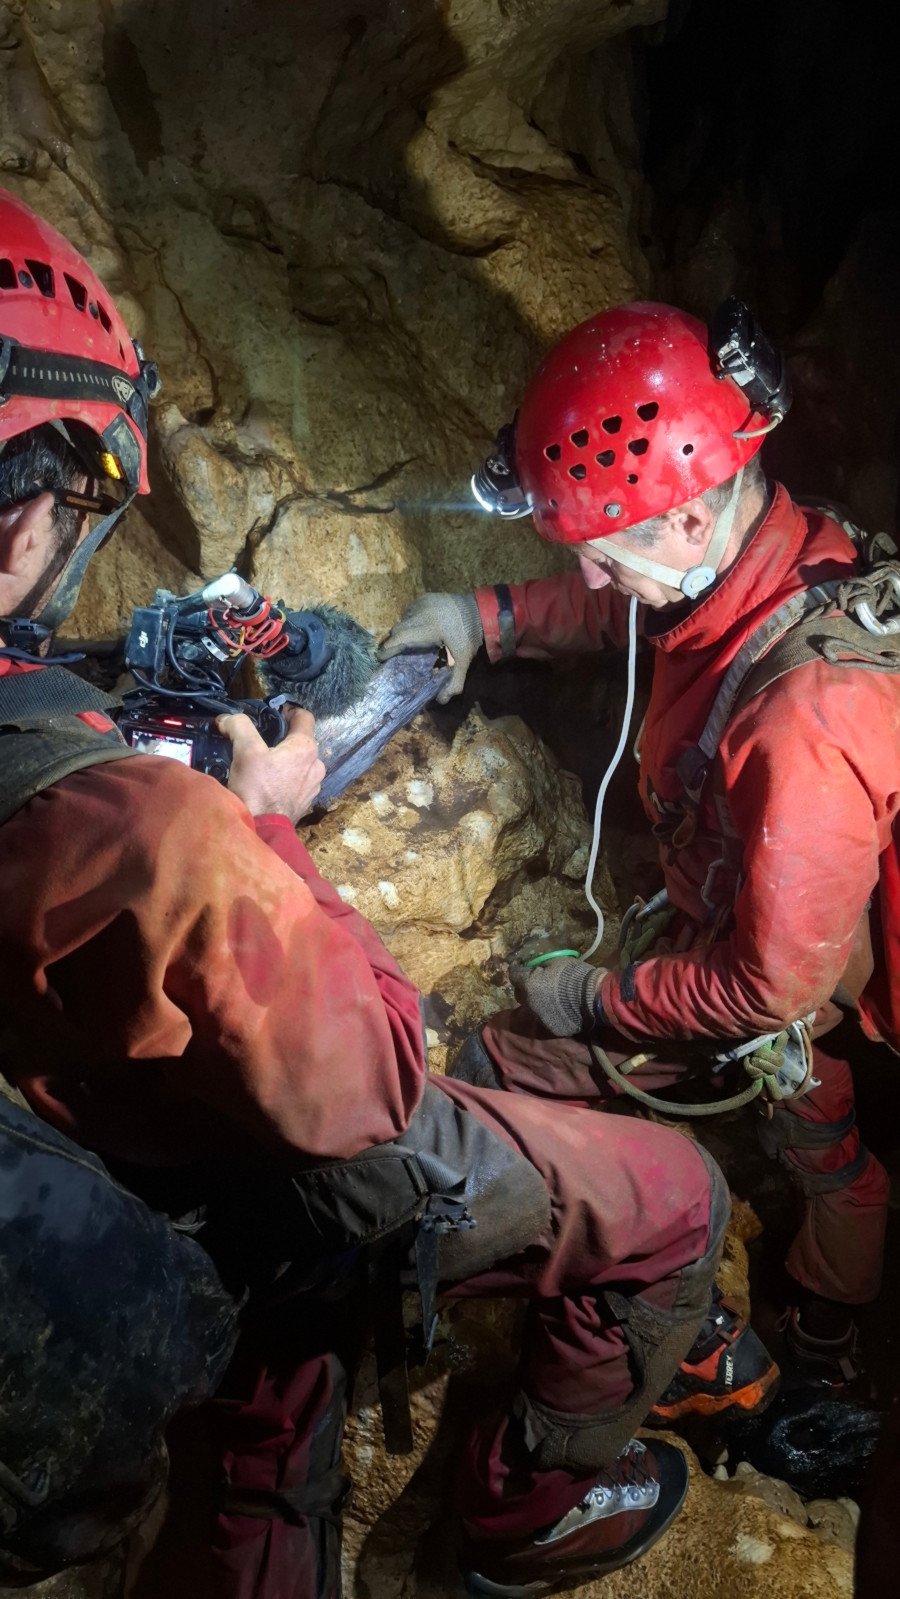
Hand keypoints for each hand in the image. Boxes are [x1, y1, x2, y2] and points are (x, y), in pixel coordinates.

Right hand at [217, 705, 325, 822]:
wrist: (261, 831)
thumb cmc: (257, 791)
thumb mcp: (245, 750)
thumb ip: (238, 726)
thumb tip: (227, 719)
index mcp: (306, 748)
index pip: (304, 716)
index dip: (287, 710)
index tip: (272, 713)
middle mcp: (316, 766)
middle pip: (301, 741)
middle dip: (282, 738)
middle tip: (260, 740)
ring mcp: (311, 785)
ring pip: (298, 762)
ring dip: (283, 759)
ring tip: (261, 763)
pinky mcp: (303, 801)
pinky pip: (295, 781)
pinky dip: (284, 778)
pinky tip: (266, 782)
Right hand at [378, 591, 482, 702]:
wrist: (479, 608)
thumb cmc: (470, 635)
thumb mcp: (464, 660)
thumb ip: (455, 682)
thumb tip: (441, 700)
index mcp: (429, 628)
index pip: (400, 638)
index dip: (387, 649)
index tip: (380, 658)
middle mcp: (421, 613)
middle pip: (396, 630)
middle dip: (391, 643)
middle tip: (388, 656)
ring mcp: (420, 603)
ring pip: (401, 621)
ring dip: (401, 633)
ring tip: (404, 646)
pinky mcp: (422, 598)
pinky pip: (408, 613)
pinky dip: (408, 623)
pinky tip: (416, 632)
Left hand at [508, 956, 604, 1037]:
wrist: (594, 997)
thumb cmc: (574, 974)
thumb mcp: (556, 961)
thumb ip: (540, 965)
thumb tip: (534, 966)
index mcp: (529, 984)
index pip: (514, 975)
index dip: (517, 968)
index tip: (520, 965)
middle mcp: (530, 1003)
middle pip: (520, 994)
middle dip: (525, 986)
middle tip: (534, 980)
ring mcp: (540, 1018)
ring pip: (532, 1007)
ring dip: (536, 1000)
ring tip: (549, 995)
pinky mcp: (551, 1028)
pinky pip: (545, 1018)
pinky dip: (549, 1012)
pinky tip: (559, 1008)